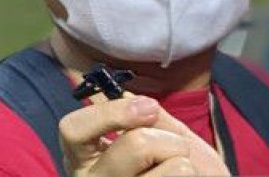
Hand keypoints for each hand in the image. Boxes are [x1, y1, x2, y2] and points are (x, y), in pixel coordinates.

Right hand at [60, 94, 230, 176]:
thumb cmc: (175, 170)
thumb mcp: (161, 137)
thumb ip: (148, 118)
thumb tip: (133, 98)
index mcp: (86, 158)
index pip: (73, 129)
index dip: (109, 113)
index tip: (147, 107)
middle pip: (135, 145)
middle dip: (169, 139)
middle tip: (176, 150)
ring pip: (173, 166)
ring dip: (187, 163)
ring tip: (180, 174)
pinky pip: (183, 176)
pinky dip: (196, 176)